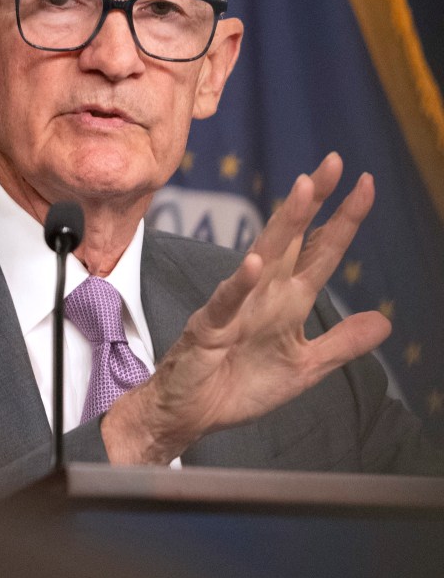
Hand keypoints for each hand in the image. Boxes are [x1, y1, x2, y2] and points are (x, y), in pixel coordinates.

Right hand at [101, 153, 390, 463]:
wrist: (192, 414)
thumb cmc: (240, 385)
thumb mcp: (304, 367)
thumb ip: (341, 343)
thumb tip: (385, 321)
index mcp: (289, 301)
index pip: (320, 251)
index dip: (343, 220)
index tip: (366, 184)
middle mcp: (266, 293)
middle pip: (294, 238)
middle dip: (314, 201)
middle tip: (334, 162)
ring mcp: (238, 306)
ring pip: (264, 256)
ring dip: (285, 224)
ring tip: (304, 191)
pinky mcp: (211, 327)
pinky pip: (227, 302)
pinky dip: (240, 284)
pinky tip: (256, 264)